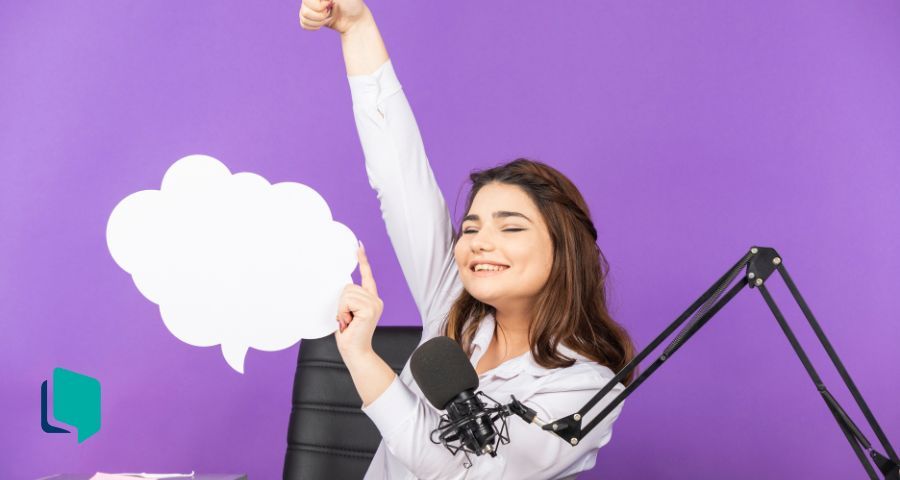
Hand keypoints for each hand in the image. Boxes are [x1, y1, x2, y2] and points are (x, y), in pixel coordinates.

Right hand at [299, 0, 369, 34]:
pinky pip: (303, 24)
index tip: (331, 3)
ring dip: (319, 21)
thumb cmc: (352, 3)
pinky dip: (315, 26)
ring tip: (329, 16)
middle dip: (320, 15)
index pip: (307, 1)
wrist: (355, 19)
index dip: (319, 6)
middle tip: (330, 10)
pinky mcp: (311, 18)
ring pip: (304, 17)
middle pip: (304, 11)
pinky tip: (324, 22)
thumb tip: (328, 0)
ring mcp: (310, 7)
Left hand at [335, 241, 382, 358]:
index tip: (359, 246)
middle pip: (349, 286)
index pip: (367, 276)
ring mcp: (374, 303)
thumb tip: (342, 289)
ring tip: (348, 321)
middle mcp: (375, 299)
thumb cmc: (350, 334)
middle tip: (347, 319)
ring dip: (342, 309)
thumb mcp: (348, 312)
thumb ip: (349, 299)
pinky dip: (343, 312)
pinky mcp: (370, 309)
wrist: (355, 351)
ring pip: (347, 293)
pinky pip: (347, 301)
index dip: (362, 260)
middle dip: (342, 303)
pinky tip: (350, 322)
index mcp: (371, 299)